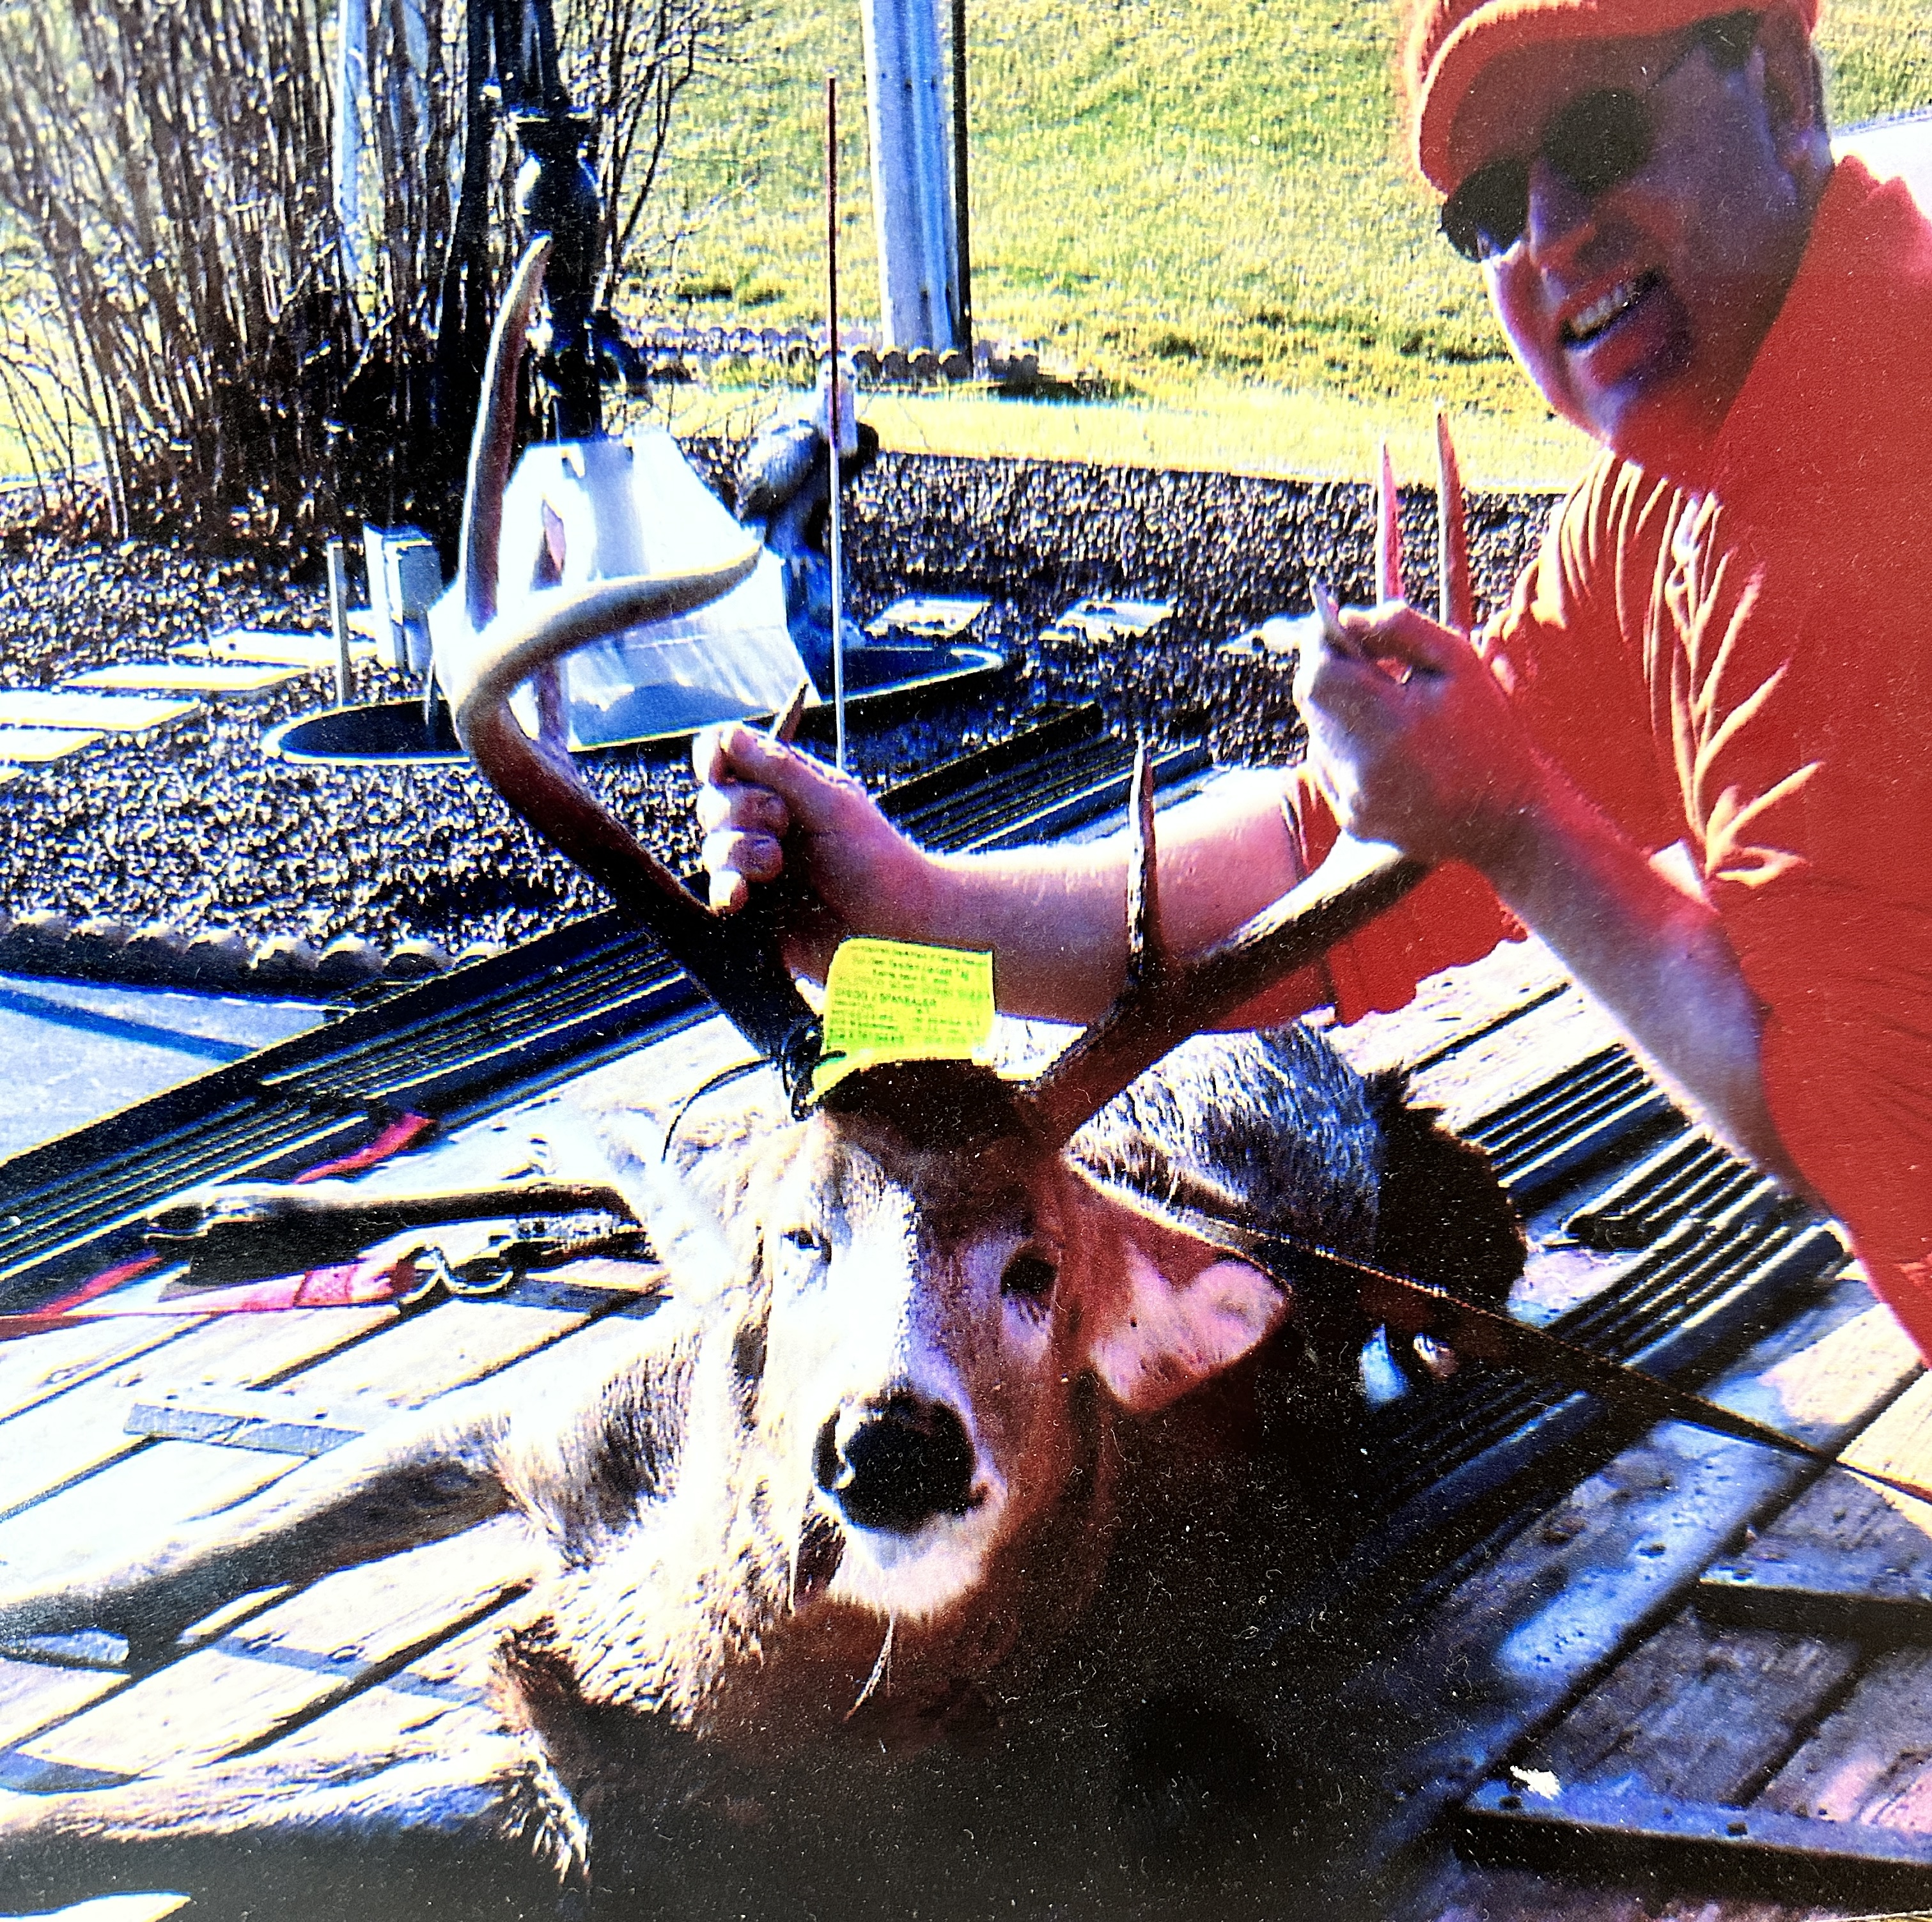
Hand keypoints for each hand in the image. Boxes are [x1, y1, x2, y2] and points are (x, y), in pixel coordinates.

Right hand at [691, 723, 928, 975]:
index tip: (720, 771)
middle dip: (740, 811)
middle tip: (781, 823)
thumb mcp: (832, 804)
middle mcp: (764, 822)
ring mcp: (756, 865)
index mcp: (784, 786)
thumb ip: (781, 770)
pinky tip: (741, 896)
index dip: (713, 758)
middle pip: (714, 802)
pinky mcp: (755, 908)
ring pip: (712, 848)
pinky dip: (725, 890)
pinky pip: (720, 894)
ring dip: (737, 851)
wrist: (896, 926)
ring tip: (775, 865)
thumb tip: (731, 735)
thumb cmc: (876, 859)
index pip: (728, 757)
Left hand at [1292, 600, 1547, 877]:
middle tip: (1364, 661)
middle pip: (1311, 700)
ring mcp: (1355, 799)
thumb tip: (1347, 617)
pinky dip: (1347, 748)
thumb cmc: (1489, 731)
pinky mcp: (1353, 820)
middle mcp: (1364, 768)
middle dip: (1328, 670)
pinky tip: (1389, 749)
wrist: (1507, 817)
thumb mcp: (1459, 663)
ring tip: (1391, 712)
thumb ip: (1400, 628)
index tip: (1336, 625)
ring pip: (1318, 732)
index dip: (1320, 642)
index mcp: (1393, 724)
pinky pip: (1330, 767)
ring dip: (1339, 710)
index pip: (1319, 673)